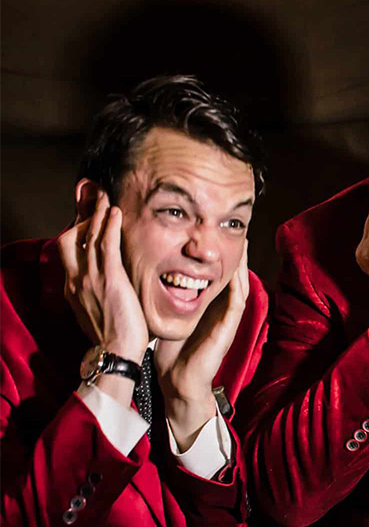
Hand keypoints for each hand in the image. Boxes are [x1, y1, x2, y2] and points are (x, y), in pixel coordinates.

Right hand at [59, 191, 148, 361]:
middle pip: (70, 240)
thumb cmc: (113, 339)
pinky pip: (106, 245)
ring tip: (104, 198)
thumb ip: (95, 298)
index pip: (69, 254)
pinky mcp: (110, 279)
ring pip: (88, 237)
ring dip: (96, 215)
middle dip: (82, 218)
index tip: (86, 221)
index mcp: (73, 290)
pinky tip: (115, 212)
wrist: (116, 353)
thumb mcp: (96, 314)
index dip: (77, 234)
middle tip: (94, 201)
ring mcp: (91, 279)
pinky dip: (109, 226)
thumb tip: (102, 291)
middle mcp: (77, 281)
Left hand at [154, 241, 250, 449]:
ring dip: (242, 263)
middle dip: (235, 253)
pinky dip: (238, 283)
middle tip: (237, 230)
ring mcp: (228, 318)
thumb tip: (145, 277)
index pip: (217, 274)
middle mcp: (221, 309)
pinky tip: (236, 268)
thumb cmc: (171, 353)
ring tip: (243, 242)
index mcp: (208, 306)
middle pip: (233, 274)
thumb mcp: (167, 317)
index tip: (216, 233)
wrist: (178, 382)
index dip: (219, 254)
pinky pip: (237, 300)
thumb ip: (165, 299)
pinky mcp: (229, 327)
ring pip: (240, 283)